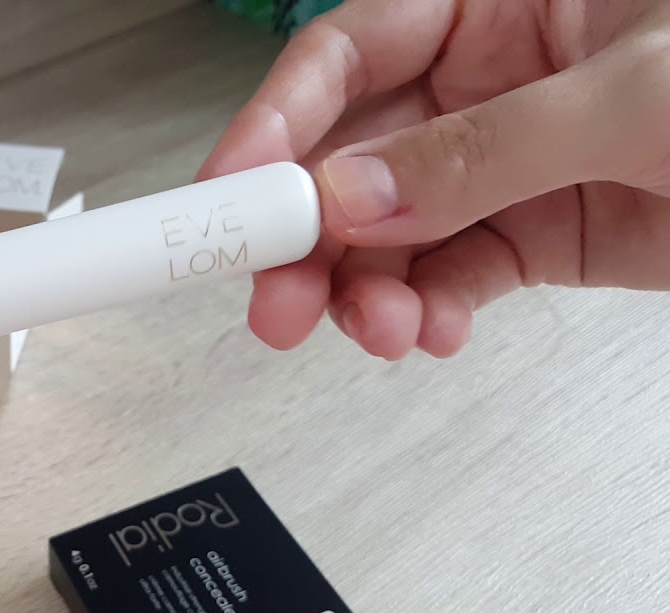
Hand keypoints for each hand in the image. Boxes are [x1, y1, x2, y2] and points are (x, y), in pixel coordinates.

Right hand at [199, 0, 669, 358]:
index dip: (275, 124)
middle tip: (273, 298)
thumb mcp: (637, 96)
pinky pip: (453, 276)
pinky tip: (426, 331)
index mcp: (497, 0)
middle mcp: (488, 80)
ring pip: (391, 232)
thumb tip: (356, 198)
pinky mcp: (537, 234)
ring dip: (364, 288)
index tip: (231, 193)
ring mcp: (506, 164)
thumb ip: (486, 149)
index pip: (347, 55)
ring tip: (369, 329)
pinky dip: (428, 312)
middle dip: (303, 233)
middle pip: (350, 156)